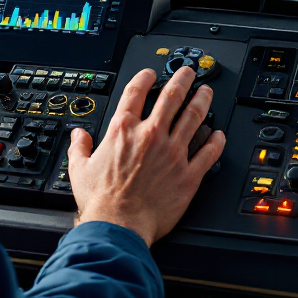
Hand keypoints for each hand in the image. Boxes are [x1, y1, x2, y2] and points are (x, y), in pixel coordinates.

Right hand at [67, 66, 225, 246]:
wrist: (120, 225)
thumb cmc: (101, 199)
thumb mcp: (79, 167)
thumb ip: (79, 146)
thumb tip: (78, 134)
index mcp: (123, 129)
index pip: (136, 92)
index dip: (145, 78)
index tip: (150, 73)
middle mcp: (150, 135)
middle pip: (171, 97)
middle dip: (181, 79)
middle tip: (188, 72)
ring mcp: (172, 153)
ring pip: (193, 118)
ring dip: (202, 101)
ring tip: (207, 92)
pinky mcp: (188, 174)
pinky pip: (208, 153)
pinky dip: (216, 141)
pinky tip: (219, 134)